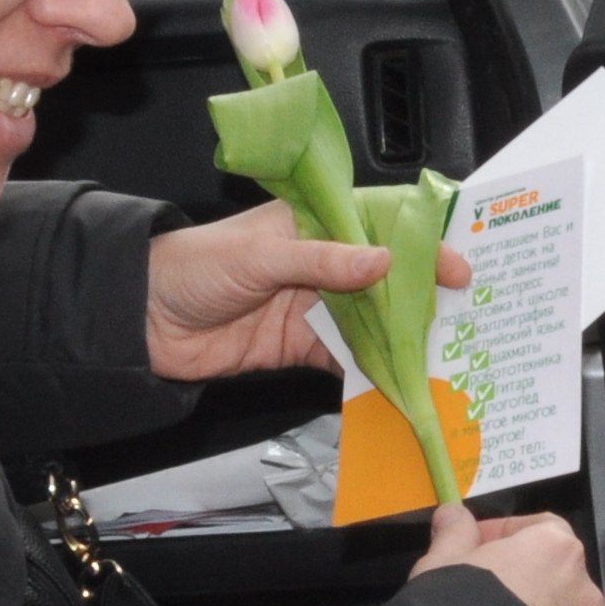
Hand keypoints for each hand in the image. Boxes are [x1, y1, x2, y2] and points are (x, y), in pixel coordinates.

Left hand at [146, 199, 471, 381]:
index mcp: (314, 224)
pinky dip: (369, 369)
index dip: (422, 243)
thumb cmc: (195, 266)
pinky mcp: (299, 347)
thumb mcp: (261, 254)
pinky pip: (344, 357)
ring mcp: (312, 307)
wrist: (140, 319)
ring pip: (371, 319)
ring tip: (442, 353)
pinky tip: (395, 381)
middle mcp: (321, 263)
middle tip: (464, 316)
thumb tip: (383, 262)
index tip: (457, 268)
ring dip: (401, 335)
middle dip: (422, 294)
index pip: (381, 225)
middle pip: (385, 277)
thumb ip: (322, 261)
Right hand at [415, 505, 604, 605]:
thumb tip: (453, 515)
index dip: (505, 534)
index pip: (540, 526)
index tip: (476, 547)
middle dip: (522, 577)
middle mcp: (582, 586)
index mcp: (555, 547)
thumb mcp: (441, 563)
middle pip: (554, 572)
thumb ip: (454, 534)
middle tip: (483, 593)